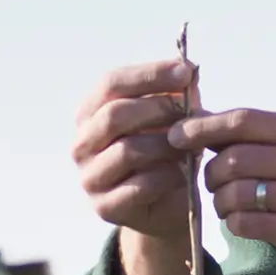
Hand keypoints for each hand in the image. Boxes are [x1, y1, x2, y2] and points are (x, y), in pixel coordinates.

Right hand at [71, 57, 199, 274]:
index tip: (187, 71)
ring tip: (192, 145)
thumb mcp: (175, 119)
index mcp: (90, 113)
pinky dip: (167, 176)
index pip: (111, 83)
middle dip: (159, 109)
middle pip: (114, 115)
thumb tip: (189, 68)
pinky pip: (140, 185)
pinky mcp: (105, 206)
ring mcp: (90, 177)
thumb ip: (178, 94)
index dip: (150, 74)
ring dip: (166, 145)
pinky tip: (184, 173)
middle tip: (193, 112)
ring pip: (127, 151)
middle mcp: (82, 143)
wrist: (168, 206)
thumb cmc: (168, 154)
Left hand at [174, 107, 275, 274]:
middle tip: (211, 182)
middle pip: (234, 159)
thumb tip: (200, 122)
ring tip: (227, 204)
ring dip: (220, 201)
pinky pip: (246, 223)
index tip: (178, 136)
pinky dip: (234, 223)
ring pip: (236, 193)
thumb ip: (261, 137)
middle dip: (210, 172)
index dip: (204, 127)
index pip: (244, 120)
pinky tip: (241, 221)